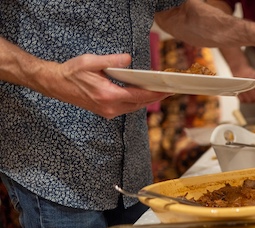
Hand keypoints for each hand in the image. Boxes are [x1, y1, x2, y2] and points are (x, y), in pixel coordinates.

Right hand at [42, 53, 169, 118]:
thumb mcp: (91, 61)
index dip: (155, 94)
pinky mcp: (106, 112)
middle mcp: (110, 107)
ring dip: (146, 100)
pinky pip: (127, 108)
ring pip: (134, 107)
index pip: (138, 95)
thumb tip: (128, 59)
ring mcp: (108, 112)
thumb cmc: (72, 72)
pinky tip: (143, 94)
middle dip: (155, 97)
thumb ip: (111, 61)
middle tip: (169, 90)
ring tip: (160, 92)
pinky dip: (136, 102)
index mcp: (108, 95)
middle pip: (139, 104)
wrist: (57, 84)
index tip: (168, 91)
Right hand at [232, 64, 254, 104]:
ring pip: (249, 101)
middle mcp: (248, 84)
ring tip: (253, 97)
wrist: (239, 68)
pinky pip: (243, 100)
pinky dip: (246, 100)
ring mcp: (242, 88)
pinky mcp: (237, 91)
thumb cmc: (250, 73)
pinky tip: (247, 97)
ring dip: (252, 101)